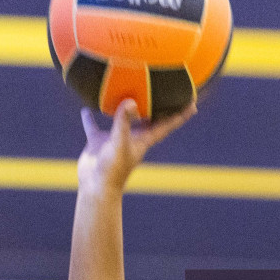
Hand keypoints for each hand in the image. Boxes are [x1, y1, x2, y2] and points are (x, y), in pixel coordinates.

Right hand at [77, 99, 194, 195]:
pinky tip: (87, 109)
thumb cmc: (112, 170)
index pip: (167, 124)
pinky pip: (95, 127)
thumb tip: (130, 102)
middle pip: (150, 118)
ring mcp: (116, 139)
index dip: (180, 114)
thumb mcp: (119, 143)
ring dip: (126, 108)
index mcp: (144, 140)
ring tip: (129, 92)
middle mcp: (133, 137)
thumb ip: (123, 123)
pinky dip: (91, 119)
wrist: (96, 188)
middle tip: (167, 91)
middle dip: (159, 106)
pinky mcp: (99, 142)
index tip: (192, 103)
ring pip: (123, 119)